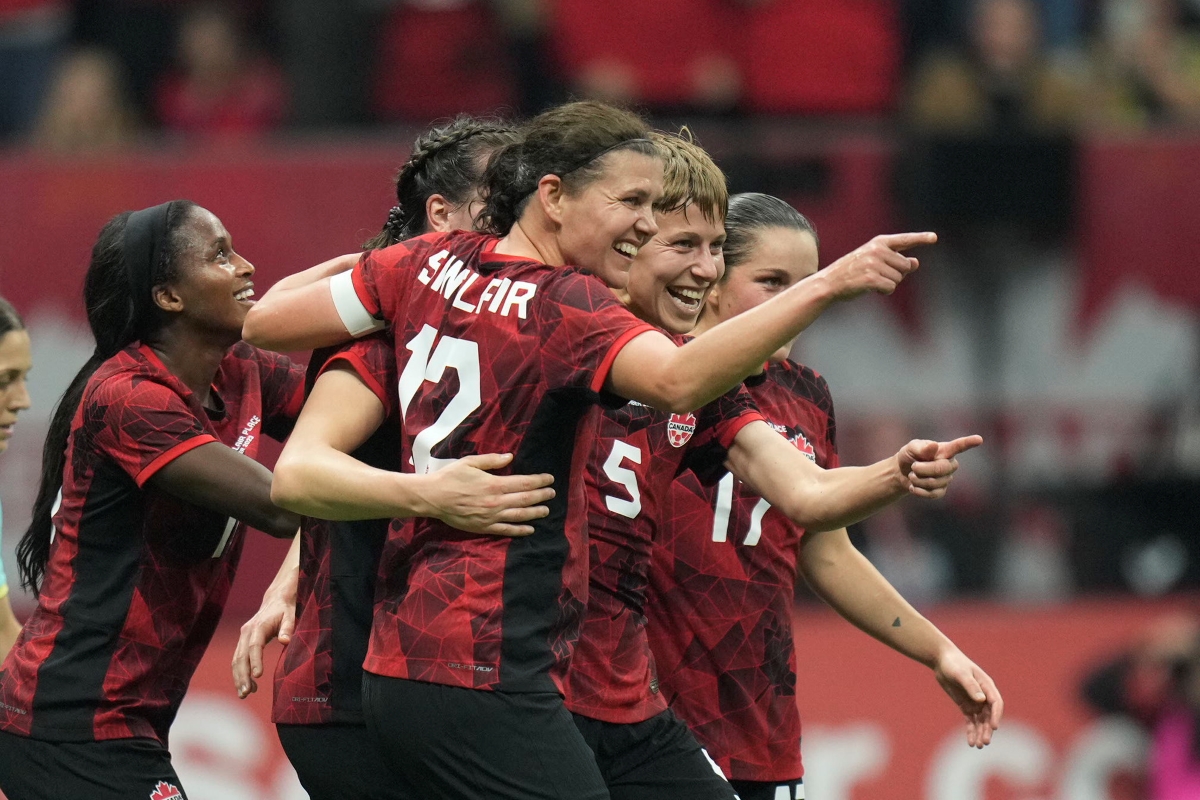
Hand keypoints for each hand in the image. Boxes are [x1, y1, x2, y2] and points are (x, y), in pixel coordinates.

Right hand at [232, 566, 298, 698]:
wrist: (276, 599)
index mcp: (258, 627)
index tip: (257, 676)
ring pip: (236, 660)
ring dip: (239, 677)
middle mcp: (246, 632)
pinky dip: (240, 673)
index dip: (255, 661)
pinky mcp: (243, 642)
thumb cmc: (285, 609)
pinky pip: (239, 659)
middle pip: (241, 657)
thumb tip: (286, 640)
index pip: (254, 647)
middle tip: (246, 693)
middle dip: (242, 675)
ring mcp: (243, 637)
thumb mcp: (290, 615)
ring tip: (245, 694)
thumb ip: (288, 628)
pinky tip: (247, 686)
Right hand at [419, 453, 555, 536]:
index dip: (539, 481)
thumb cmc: (450, 477)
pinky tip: (530, 529)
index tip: (549, 479)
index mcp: (494, 484)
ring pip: (519, 515)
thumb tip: (510, 457)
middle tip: (552, 493)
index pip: (523, 483)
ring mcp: (491, 516)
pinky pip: (506, 530)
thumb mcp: (470, 463)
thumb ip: (492, 460)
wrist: (432, 497)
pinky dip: (520, 530)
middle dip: (541, 496)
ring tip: (546, 510)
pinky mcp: (484, 527)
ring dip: (535, 513)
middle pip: (525, 499)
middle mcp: (496, 502)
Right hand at [822, 232, 935, 300]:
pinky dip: (883, 291)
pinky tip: (870, 288)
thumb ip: (895, 260)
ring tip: (870, 281)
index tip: (934, 238)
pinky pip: (890, 287)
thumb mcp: (873, 261)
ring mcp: (874, 264)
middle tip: (876, 275)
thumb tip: (916, 263)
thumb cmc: (852, 272)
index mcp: (878, 243)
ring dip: (888, 283)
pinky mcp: (871, 278)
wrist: (829, 283)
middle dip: (896, 274)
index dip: (920, 239)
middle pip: (906, 266)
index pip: (904, 240)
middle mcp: (877, 251)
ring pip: (898, 278)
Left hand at [895, 435, 982, 497]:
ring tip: (912, 475)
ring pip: (935, 482)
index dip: (968, 443)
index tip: (979, 439)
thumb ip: (921, 447)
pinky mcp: (941, 491)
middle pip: (942, 468)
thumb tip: (934, 445)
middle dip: (923, 469)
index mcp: (945, 450)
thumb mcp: (911, 448)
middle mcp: (949, 464)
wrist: (901, 473)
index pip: (958, 446)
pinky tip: (913, 486)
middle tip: (913, 466)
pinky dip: (919, 491)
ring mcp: (946, 478)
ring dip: (918, 480)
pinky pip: (933, 494)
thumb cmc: (910, 456)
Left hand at [934, 646, 1002, 747]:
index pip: (996, 703)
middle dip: (987, 729)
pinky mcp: (965, 705)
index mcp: (987, 686)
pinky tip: (971, 742)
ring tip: (978, 746)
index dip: (996, 715)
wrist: (941, 660)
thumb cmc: (953, 663)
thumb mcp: (960, 674)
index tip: (994, 727)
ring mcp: (975, 701)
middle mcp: (983, 695)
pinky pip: (970, 721)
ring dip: (980, 733)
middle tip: (985, 742)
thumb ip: (971, 686)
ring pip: (980, 721)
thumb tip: (981, 700)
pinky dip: (971, 731)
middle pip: (989, 715)